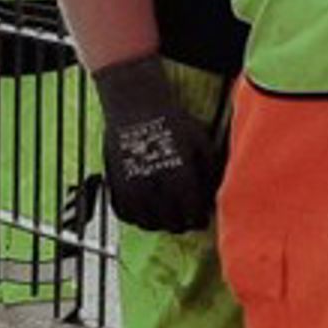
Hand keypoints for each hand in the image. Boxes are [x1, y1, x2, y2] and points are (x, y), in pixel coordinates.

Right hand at [92, 60, 223, 234]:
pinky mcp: (113, 184)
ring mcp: (131, 187)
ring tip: (167, 216)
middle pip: (171, 223)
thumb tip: (214, 197)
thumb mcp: (201, 141)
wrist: (135, 103)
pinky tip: (146, 210)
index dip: (199, 219)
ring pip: (148, 224)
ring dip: (160, 224)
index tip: (201, 219)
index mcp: (180, 176)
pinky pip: (125, 215)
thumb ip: (211, 172)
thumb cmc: (172, 121)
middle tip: (186, 219)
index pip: (192, 214)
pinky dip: (137, 218)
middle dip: (182, 223)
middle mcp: (155, 186)